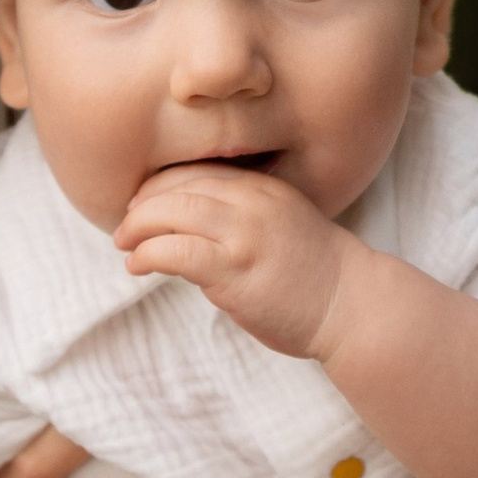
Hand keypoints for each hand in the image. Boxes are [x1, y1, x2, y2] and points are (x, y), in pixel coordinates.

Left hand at [111, 162, 355, 356]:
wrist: (352, 305)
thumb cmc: (316, 277)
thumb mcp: (282, 226)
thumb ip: (241, 218)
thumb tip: (189, 229)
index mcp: (262, 188)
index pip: (196, 171)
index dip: (158, 186)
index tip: (140, 204)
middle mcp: (252, 201)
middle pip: (177, 186)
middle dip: (141, 205)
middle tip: (124, 227)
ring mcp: (244, 232)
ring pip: (171, 211)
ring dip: (137, 227)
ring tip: (125, 245)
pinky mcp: (236, 268)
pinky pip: (176, 251)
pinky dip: (147, 254)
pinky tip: (138, 265)